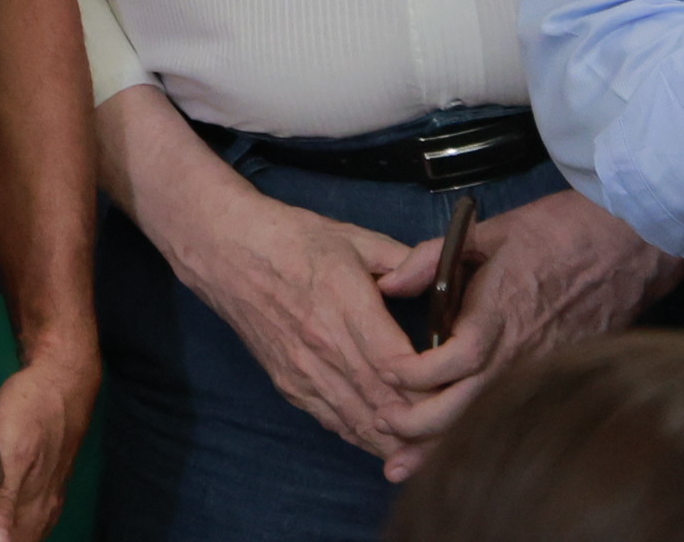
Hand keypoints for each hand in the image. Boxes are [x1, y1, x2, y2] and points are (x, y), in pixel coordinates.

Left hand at [0, 350, 96, 541]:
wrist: (62, 377)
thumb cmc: (33, 412)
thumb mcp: (11, 455)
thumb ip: (2, 505)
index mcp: (34, 507)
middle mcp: (44, 506)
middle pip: (19, 540)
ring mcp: (49, 492)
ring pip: (26, 529)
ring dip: (6, 532)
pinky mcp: (47, 477)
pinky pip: (31, 512)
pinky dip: (15, 519)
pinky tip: (1, 513)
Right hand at [163, 188, 440, 459]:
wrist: (226, 250)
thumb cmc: (291, 238)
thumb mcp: (354, 237)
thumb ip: (404, 261)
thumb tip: (447, 277)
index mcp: (342, 301)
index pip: (396, 363)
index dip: (429, 384)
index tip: (456, 385)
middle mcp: (322, 344)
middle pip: (383, 403)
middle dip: (423, 423)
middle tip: (457, 427)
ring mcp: (302, 369)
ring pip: (359, 422)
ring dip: (396, 440)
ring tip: (430, 447)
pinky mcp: (288, 383)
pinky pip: (332, 422)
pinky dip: (363, 436)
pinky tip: (387, 441)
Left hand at [380, 193, 682, 473]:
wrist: (626, 243)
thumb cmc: (557, 232)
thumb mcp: (485, 232)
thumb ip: (430, 257)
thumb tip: (388, 282)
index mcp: (498, 312)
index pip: (454, 360)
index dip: (415, 374)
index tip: (385, 371)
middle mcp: (520, 350)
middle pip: (466, 407)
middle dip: (419, 426)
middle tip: (382, 425)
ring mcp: (540, 368)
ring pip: (487, 420)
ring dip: (444, 444)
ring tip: (404, 463)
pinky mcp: (555, 374)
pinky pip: (511, 413)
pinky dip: (477, 433)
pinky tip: (452, 448)